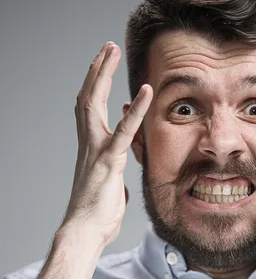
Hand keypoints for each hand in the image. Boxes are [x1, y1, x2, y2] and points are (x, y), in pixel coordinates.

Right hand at [60, 41, 152, 246]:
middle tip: (107, 47)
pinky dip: (136, 110)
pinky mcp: (109, 162)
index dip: (96, 84)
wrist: (85, 231)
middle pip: (88, 97)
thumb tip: (120, 167)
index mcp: (91, 147)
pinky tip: (146, 91)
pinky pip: (124, 131)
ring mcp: (97, 150)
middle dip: (97, 70)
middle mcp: (89, 143)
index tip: (102, 65)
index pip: (90, 108)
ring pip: (96, 104)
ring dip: (104, 75)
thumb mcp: (110, 184)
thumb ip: (115, 169)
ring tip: (112, 52)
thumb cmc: (97, 213)